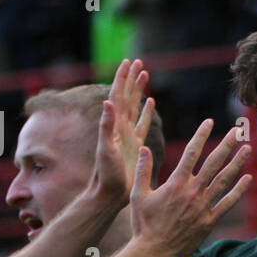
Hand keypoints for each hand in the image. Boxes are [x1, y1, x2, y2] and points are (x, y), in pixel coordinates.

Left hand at [91, 59, 153, 206]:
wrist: (109, 194)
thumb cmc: (106, 175)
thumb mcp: (105, 150)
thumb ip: (106, 126)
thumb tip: (107, 102)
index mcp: (114, 125)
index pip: (118, 96)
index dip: (123, 79)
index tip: (128, 62)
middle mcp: (120, 127)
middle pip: (126, 96)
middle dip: (131, 79)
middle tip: (138, 62)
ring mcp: (127, 135)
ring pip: (134, 106)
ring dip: (139, 90)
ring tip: (145, 74)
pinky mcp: (135, 144)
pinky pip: (142, 123)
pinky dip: (146, 111)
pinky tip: (151, 103)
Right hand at [126, 116, 250, 256]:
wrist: (153, 251)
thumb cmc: (143, 223)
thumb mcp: (138, 195)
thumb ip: (143, 170)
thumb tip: (144, 148)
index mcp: (176, 183)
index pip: (191, 153)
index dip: (201, 136)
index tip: (209, 122)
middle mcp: (192, 192)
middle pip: (213, 163)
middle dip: (226, 145)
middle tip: (238, 131)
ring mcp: (203, 207)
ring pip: (224, 180)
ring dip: (237, 164)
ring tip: (247, 149)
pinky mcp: (209, 221)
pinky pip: (228, 203)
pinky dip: (239, 191)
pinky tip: (248, 179)